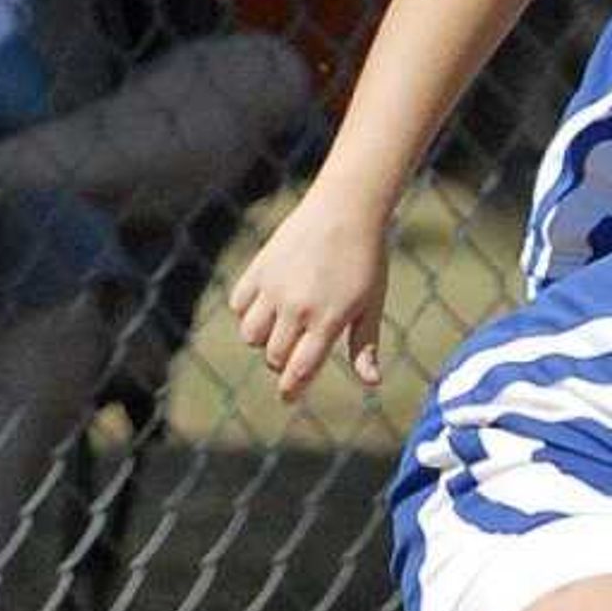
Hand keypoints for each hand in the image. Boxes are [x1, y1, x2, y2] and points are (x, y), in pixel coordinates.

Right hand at [229, 186, 393, 398]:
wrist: (344, 211)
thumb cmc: (366, 261)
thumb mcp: (371, 304)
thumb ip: (365, 345)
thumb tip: (371, 383)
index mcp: (327, 320)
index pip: (301, 368)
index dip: (292, 389)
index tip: (289, 399)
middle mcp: (296, 307)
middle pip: (275, 356)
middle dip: (283, 364)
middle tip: (295, 358)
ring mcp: (273, 288)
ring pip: (251, 336)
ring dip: (264, 342)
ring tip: (283, 331)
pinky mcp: (257, 269)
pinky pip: (240, 306)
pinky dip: (248, 315)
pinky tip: (267, 310)